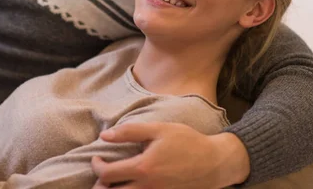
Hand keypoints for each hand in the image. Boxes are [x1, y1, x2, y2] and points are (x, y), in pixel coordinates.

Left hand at [91, 122, 249, 188]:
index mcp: (143, 168)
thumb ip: (130, 132)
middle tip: (102, 175)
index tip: (97, 159)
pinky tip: (130, 186)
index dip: (97, 166)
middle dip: (101, 186)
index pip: (107, 174)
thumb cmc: (187, 142)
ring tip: (112, 183)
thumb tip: (104, 135)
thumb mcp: (159, 129)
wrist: (215, 162)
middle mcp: (148, 187)